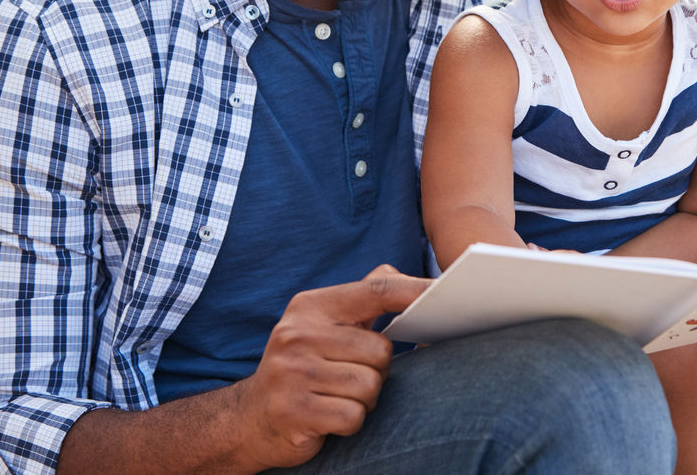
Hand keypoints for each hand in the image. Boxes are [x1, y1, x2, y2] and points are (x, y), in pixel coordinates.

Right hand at [233, 265, 429, 469]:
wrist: (251, 417)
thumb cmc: (304, 366)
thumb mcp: (324, 325)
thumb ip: (362, 298)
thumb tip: (399, 275)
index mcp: (311, 306)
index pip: (375, 291)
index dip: (414, 291)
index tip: (445, 292)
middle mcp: (298, 334)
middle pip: (381, 351)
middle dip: (376, 371)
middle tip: (349, 376)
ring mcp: (292, 372)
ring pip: (370, 386)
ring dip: (363, 399)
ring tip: (336, 395)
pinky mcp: (293, 410)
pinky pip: (353, 416)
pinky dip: (350, 421)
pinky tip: (328, 417)